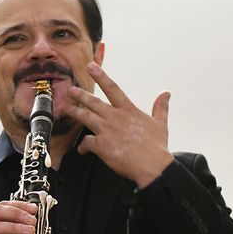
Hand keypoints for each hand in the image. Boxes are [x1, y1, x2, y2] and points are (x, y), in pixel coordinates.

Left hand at [65, 62, 173, 187]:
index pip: (113, 88)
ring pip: (85, 117)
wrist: (152, 166)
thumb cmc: (157, 147)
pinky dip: (83, 146)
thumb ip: (160, 107)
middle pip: (93, 102)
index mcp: (129, 110)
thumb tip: (166, 94)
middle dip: (80, 95)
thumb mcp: (161, 124)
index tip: (91, 66)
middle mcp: (116, 117)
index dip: (101, 76)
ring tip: (66, 109)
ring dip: (75, 112)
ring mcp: (107, 131)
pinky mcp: (101, 146)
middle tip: (70, 90)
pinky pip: (86, 142)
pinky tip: (82, 150)